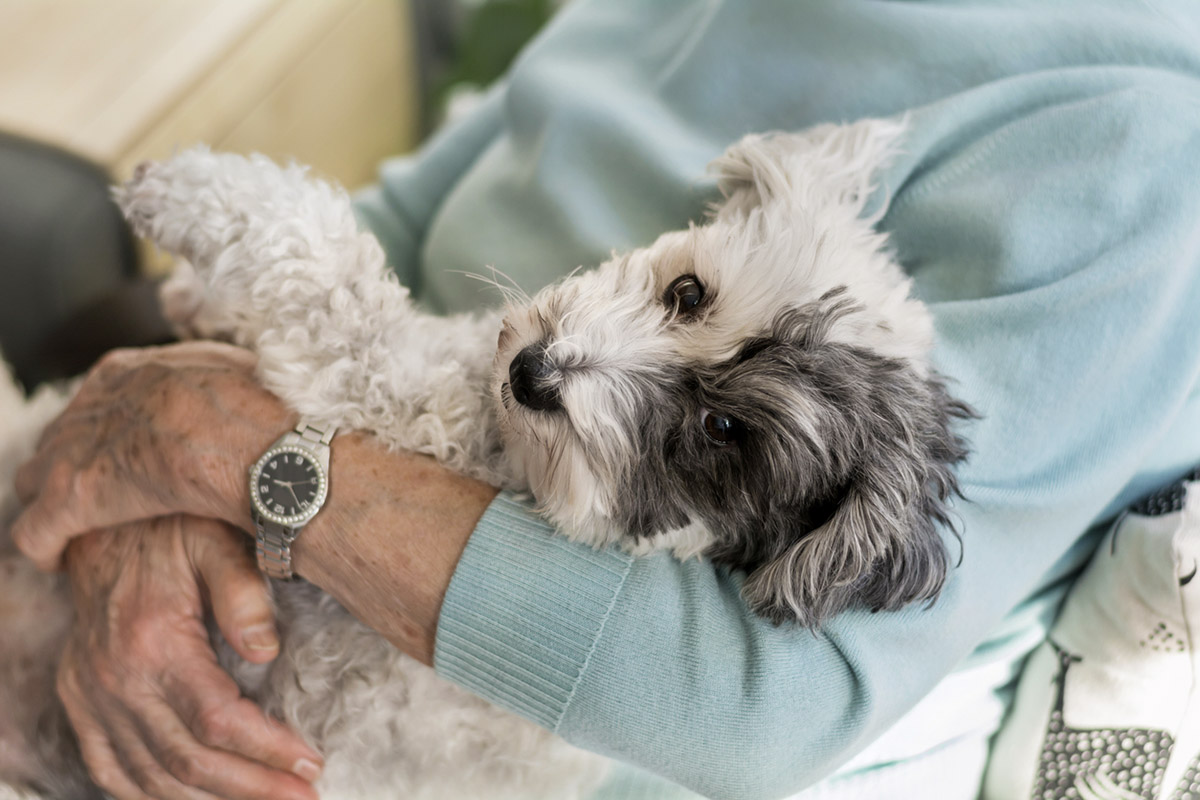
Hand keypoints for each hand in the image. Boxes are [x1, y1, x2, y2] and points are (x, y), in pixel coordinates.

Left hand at [13, 342, 292, 570]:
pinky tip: (59, 560)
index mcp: (123, 374)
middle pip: (59, 438)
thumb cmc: (247, 410)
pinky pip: (35, 531)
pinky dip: (46, 547)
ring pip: (34, 479)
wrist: (238, 440)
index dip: (107, 430)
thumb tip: (235, 377)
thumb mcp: (230, 369)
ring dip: (50, 503)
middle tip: (99, 491)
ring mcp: (71, 452)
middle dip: (73, 464)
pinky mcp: (69, 499)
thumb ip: (212, 374)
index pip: (95, 401)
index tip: (124, 451)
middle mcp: (87, 408)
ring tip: (73, 527)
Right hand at [58, 516, 322, 799]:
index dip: (267, 751)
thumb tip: (267, 651)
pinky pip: (108, 768)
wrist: (101, 518)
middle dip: (251, 787)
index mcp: (152, 643)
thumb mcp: (216, 542)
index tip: (312, 765)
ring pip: (148, 778)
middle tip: (304, 797)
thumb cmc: (170, 529)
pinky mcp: (79, 699)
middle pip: (186, 761)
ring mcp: (90, 695)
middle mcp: (113, 679)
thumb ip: (243, 592)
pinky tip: (194, 799)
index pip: (217, 721)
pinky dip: (149, 795)